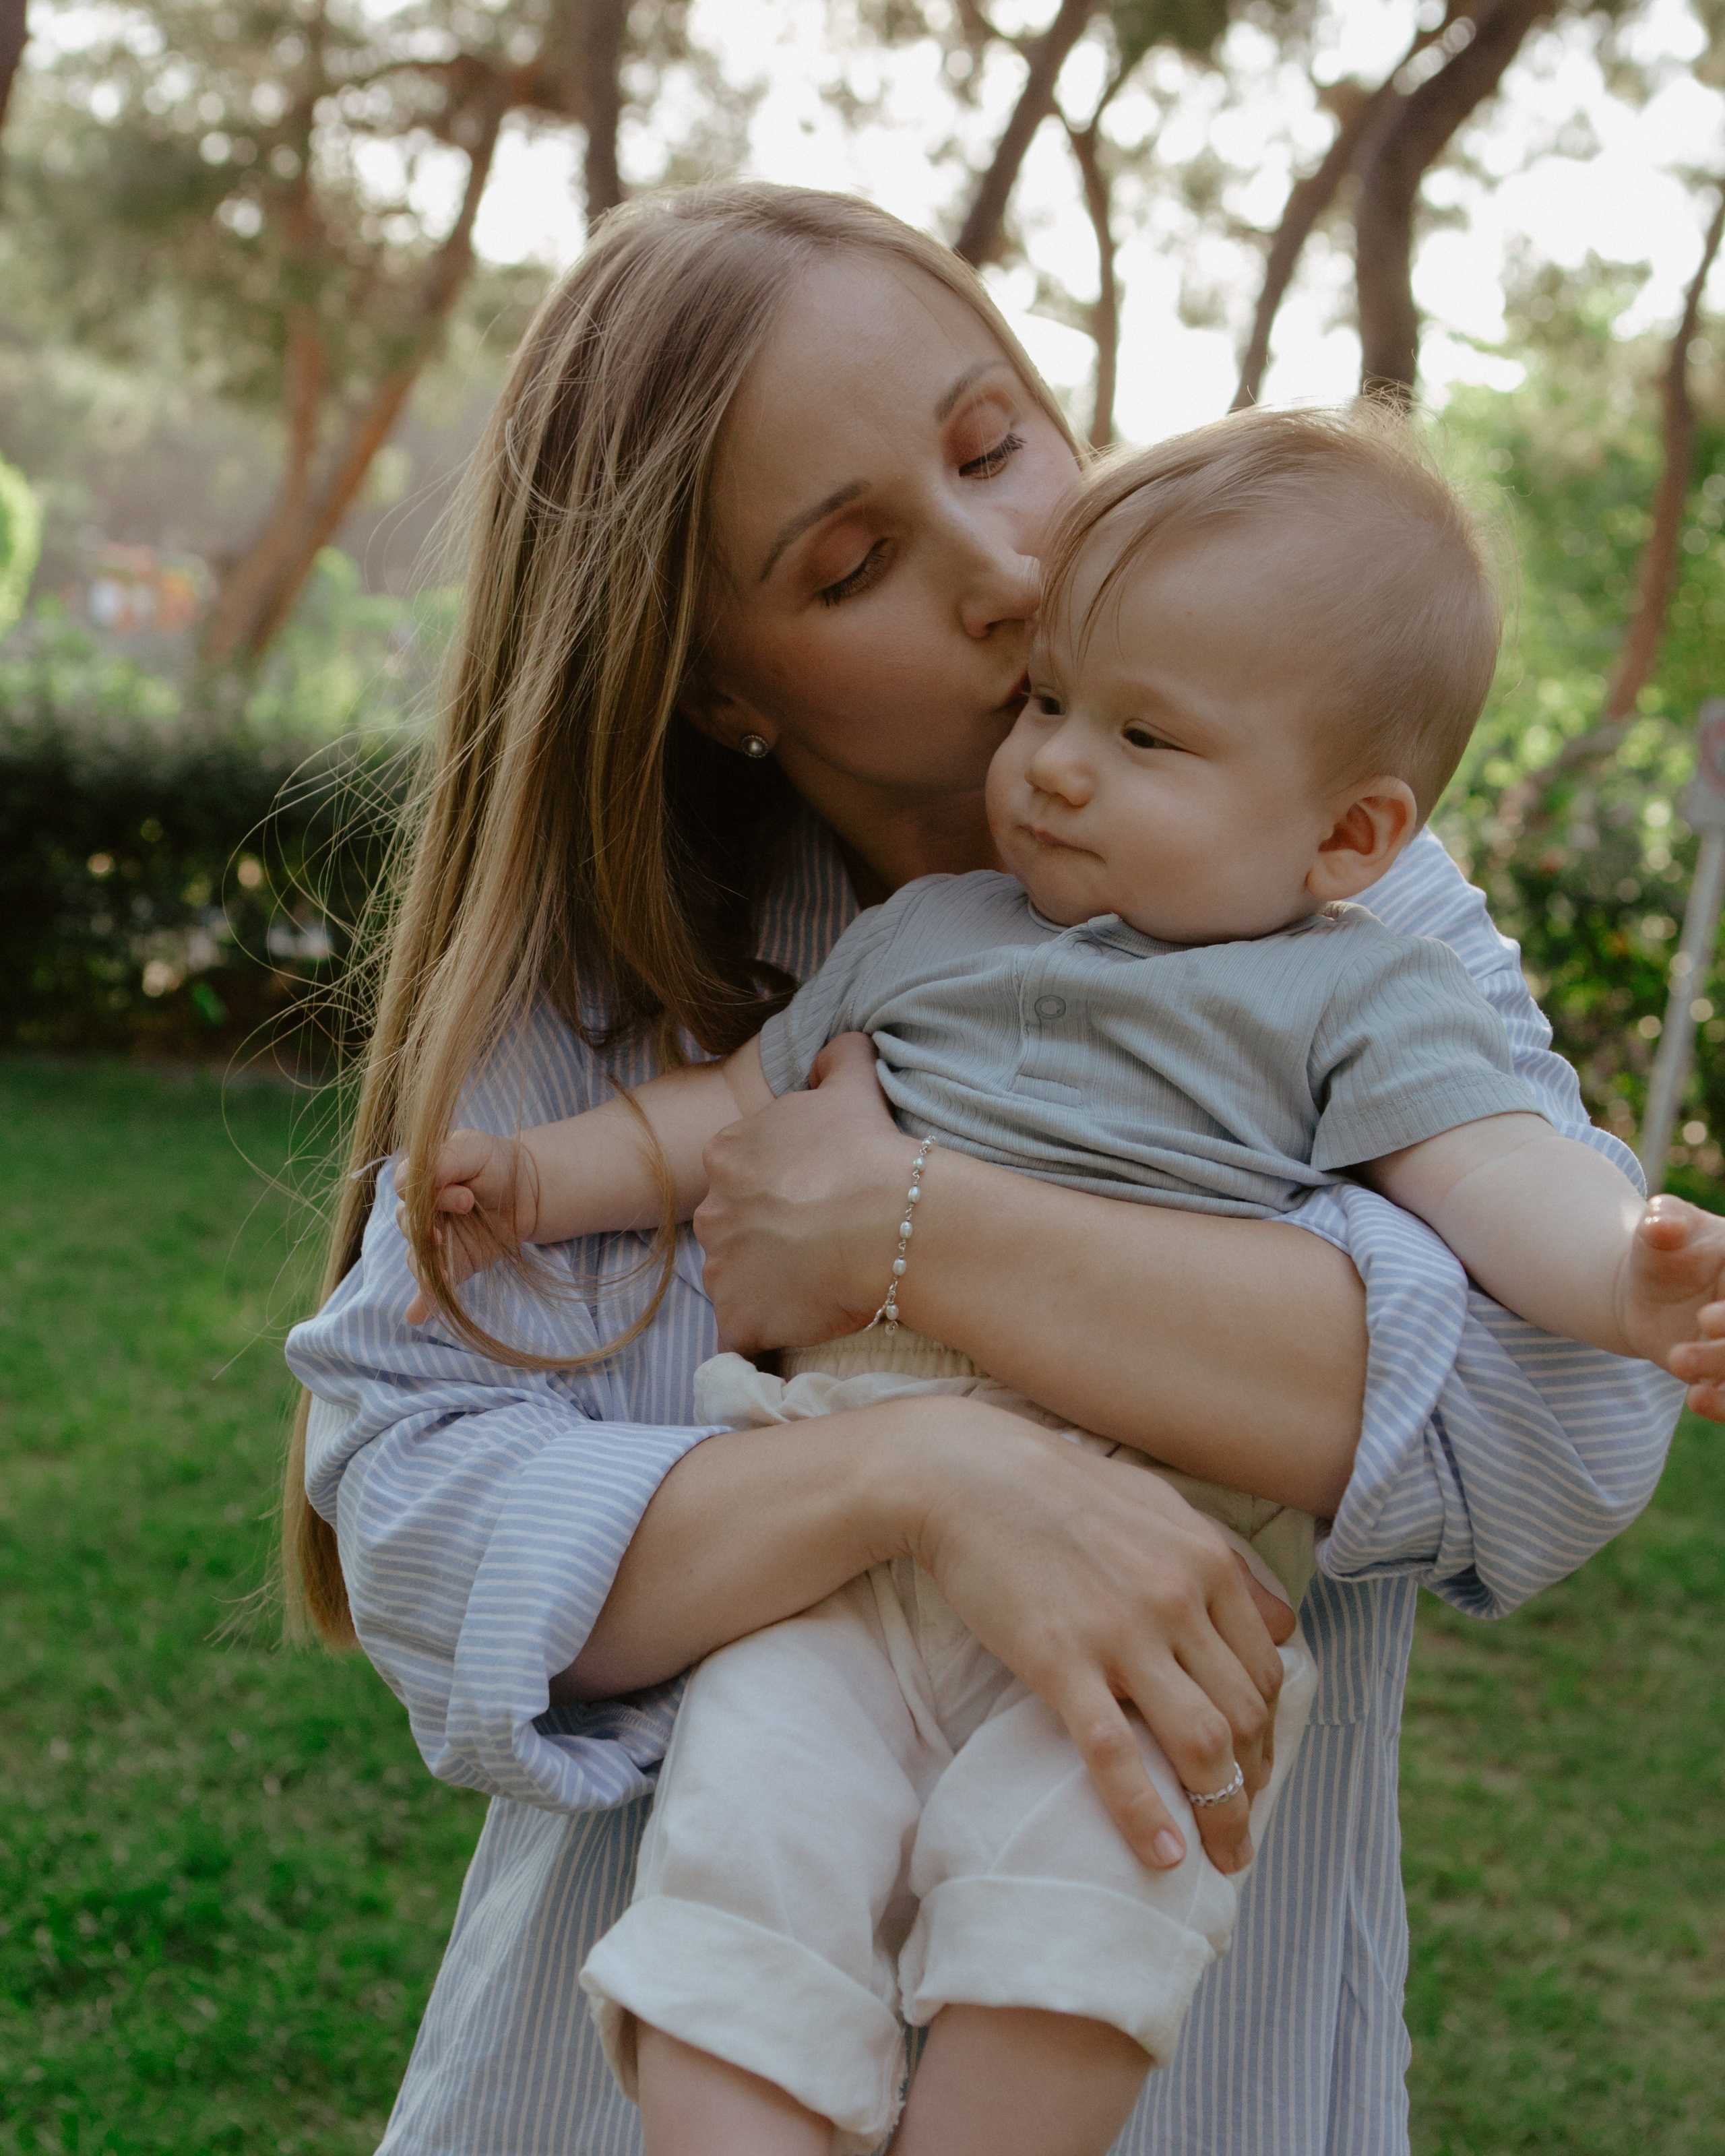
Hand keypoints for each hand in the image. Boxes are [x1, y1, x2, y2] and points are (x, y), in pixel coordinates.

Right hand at [399, 1129, 535, 1325]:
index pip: (406, 1190)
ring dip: (426, 1267)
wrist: (529, 1188)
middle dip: (430, 1229)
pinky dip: (424, 1300)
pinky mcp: (453, 1264)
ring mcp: (436, 1241)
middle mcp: (421, 1212)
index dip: (428, 1196)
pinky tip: (418, 1313)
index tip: (466, 1197)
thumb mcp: (473, 1148)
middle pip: (408, 1225)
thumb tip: (410, 1182)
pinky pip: (432, 1286)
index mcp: (420, 1180)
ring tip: (442, 1274)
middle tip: (466, 1215)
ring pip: (417, 1257)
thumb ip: (444, 1160)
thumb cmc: (496, 1161)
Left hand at [693, 1033, 908, 1350]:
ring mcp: (720, 1269)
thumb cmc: (867, 1151)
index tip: (815, 1200)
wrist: (887, 1219)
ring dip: (766, 1286)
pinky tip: (796, 1329)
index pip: (739, 1176)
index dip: (779, 1191)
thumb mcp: (853, 1084)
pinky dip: (762, 1335)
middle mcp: (710, 1210)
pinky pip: (742, 1335)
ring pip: (735, 1281)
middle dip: (766, 1238)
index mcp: (727, 1154)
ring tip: (818, 1287)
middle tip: (819, 1244)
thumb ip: (839, 1057)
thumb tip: (838, 1047)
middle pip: (732, 1229)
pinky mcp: (739, 1318)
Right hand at [908, 1402, 1290, 1875]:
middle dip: (1254, 1781)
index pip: (1262, 1670)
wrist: (964, 1474)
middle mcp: (1177, 1600)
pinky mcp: (1060, 1661)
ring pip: (1199, 1743)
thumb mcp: (1159, 1508)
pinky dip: (1144, 1813)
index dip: (1267, 1731)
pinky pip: (1114, 1753)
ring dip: (1223, 1812)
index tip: (1254, 1767)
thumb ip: (1222, 1565)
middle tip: (1240, 1822)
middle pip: (1243, 1716)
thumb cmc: (1058, 1488)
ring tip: (1221, 1855)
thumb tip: (1282, 1627)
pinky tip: (1162, 1855)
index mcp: (1205, 1563)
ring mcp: (1120, 1633)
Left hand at [1628, 1195, 1724, 1418]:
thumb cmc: (1664, 1248)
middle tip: (1695, 1330)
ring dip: (1723, 1370)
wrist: (1648, 1289)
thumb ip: (1663, 1220)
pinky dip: (1723, 1406)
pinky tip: (1696, 1399)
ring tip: (1679, 1363)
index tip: (1706, 1318)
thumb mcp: (1660, 1225)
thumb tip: (1662, 1224)